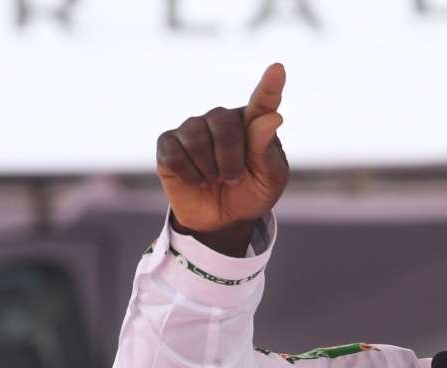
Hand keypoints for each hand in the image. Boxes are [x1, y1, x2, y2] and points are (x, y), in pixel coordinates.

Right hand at [156, 63, 288, 233]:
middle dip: (231, 159)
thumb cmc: (251, 193)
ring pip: (196, 139)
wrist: (222, 220)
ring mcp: (192, 128)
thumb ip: (266, 148)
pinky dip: (189, 175)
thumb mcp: (268, 178)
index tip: (278, 69)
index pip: (262, 102)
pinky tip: (196, 181)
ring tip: (215, 180)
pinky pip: (175, 154)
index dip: (269, 87)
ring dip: (210, 169)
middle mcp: (221, 119)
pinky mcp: (168, 143)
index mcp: (253, 124)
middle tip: (234, 178)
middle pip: (223, 123)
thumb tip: (274, 117)